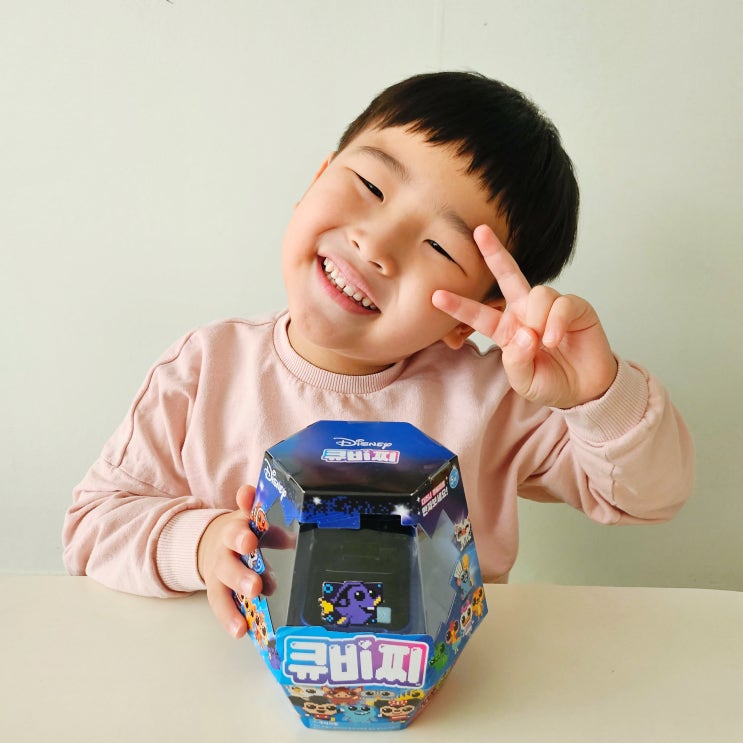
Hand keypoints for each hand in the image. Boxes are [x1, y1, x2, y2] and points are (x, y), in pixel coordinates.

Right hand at [197, 485, 262, 638]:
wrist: (212, 541)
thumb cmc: (244, 535)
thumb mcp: (257, 528)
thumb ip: (276, 534)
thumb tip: (296, 541)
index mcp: (236, 531)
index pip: (236, 531)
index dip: (241, 536)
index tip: (250, 541)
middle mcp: (222, 554)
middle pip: (227, 564)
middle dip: (240, 576)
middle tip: (255, 587)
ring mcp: (216, 575)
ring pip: (220, 590)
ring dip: (231, 608)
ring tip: (242, 625)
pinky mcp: (215, 592)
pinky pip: (220, 607)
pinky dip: (228, 620)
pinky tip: (240, 632)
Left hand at [432, 225, 617, 408]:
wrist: (584, 390)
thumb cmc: (550, 382)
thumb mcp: (524, 381)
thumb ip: (516, 361)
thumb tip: (525, 334)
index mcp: (506, 330)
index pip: (479, 314)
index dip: (459, 306)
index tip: (436, 296)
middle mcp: (525, 312)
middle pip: (507, 275)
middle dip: (494, 252)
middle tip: (479, 231)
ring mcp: (550, 307)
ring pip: (536, 293)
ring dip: (538, 320)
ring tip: (546, 344)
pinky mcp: (575, 307)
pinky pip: (561, 304)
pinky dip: (556, 322)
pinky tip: (555, 339)